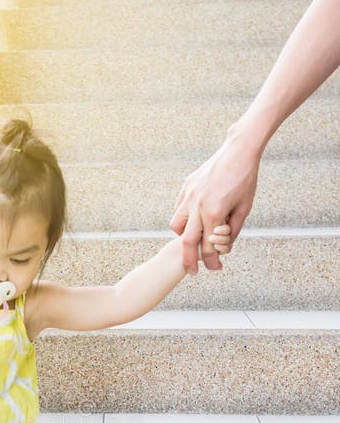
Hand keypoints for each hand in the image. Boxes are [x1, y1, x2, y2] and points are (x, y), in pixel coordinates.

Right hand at [170, 131, 260, 273]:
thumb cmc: (245, 179)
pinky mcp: (186, 188)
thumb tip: (223, 244)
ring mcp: (189, 197)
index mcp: (215, 213)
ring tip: (194, 239)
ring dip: (184, 237)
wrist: (238, 151)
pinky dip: (184, 220)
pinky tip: (194, 219)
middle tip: (192, 272)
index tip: (215, 268)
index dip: (212, 262)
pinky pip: (179, 210)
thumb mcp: (245, 208)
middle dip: (189, 261)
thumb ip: (233, 229)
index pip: (209, 247)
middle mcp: (198, 207)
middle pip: (187, 243)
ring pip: (177, 227)